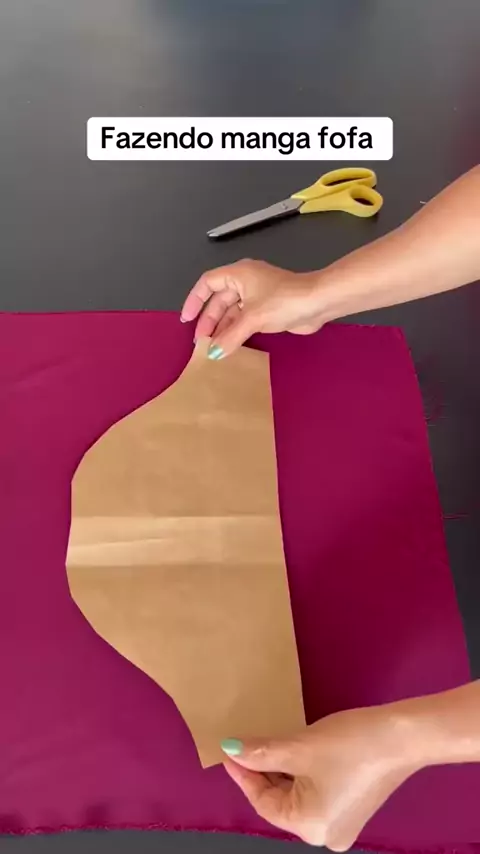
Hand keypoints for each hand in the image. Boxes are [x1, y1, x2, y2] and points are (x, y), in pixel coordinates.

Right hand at [181, 259, 326, 357]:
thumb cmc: (283, 301)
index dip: (194, 300)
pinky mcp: (267, 309)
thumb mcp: (252, 318)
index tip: (186, 319)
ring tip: (213, 348)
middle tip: (201, 342)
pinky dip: (236, 332)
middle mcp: (245, 282)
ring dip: (222, 329)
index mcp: (238, 274)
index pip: (207, 283)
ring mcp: (257, 296)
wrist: (318, 303)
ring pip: (232, 312)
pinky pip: (244, 320)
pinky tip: (229, 346)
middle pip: (219, 300)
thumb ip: (230, 336)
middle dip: (209, 320)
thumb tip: (213, 353)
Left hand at [221, 706, 421, 849]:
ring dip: (284, 772)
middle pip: (281, 802)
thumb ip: (261, 752)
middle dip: (264, 773)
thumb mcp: (299, 746)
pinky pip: (317, 795)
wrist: (403, 735)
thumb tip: (230, 750)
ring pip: (299, 797)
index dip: (244, 774)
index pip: (263, 802)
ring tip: (269, 745)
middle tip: (248, 744)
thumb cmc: (349, 744)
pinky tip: (296, 753)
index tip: (228, 751)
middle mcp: (325, 836)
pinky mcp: (354, 809)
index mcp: (310, 827)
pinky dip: (304, 776)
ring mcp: (342, 825)